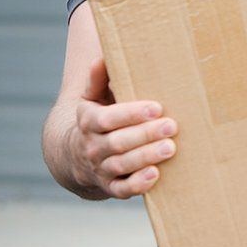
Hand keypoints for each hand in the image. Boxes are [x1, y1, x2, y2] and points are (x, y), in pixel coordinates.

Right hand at [70, 58, 178, 198]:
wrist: (75, 156)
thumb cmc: (98, 117)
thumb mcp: (92, 97)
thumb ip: (98, 79)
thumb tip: (102, 57)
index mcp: (88, 121)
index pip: (107, 118)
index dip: (131, 113)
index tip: (156, 107)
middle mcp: (92, 147)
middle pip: (117, 142)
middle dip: (145, 134)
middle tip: (171, 126)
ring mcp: (100, 168)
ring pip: (121, 165)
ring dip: (146, 157)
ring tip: (170, 148)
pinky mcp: (109, 186)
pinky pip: (121, 189)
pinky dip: (137, 185)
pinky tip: (155, 175)